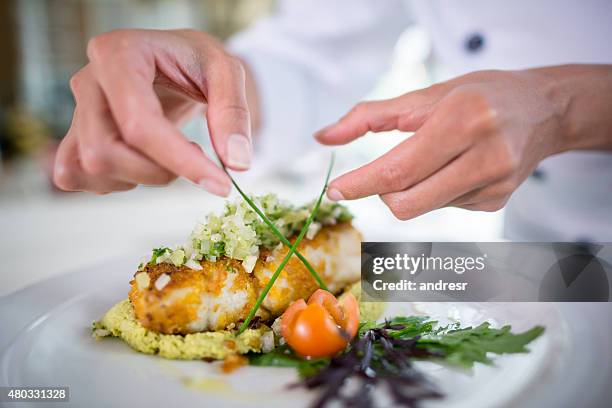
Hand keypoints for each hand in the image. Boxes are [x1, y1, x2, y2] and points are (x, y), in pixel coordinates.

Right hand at [54, 29, 253, 194]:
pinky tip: (144, 163)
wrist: (172, 61)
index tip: (220, 184)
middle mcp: (88, 81)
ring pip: (92, 167)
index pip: (139, 123)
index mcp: (119, 54)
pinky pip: (78, 175)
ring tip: (170, 154)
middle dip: (157, 172)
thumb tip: (236, 163)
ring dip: (139, 177)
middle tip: (195, 158)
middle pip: (105, 152)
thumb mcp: (226, 71)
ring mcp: (77, 110)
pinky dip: (116, 182)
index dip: (180, 161)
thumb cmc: (194, 61)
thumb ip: (233, 113)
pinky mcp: (75, 134)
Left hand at [315, 69, 569, 218]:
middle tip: (381, 171)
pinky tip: (455, 169)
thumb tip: (323, 137)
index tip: (334, 190)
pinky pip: (442, 207)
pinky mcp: (496, 202)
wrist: (542, 111)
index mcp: (464, 120)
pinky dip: (434, 191)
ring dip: (409, 189)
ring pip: (421, 208)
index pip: (399, 169)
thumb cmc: (478, 95)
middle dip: (381, 192)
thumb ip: (369, 116)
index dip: (361, 183)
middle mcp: (485, 156)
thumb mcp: (425, 95)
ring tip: (434, 158)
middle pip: (406, 201)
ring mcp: (494, 185)